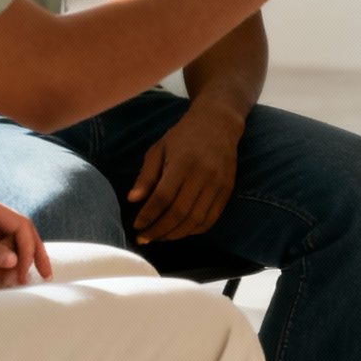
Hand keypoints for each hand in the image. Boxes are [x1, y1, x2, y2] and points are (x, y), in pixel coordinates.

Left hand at [0, 193, 51, 286]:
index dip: (29, 246)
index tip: (27, 269)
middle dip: (31, 253)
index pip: (18, 224)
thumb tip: (13, 260)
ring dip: (16, 262)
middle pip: (19, 232)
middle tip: (43, 276)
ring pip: (8, 244)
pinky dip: (1, 265)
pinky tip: (4, 278)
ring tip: (16, 282)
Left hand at [128, 103, 244, 243]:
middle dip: (159, 230)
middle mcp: (202, 175)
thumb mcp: (158, 149)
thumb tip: (132, 200)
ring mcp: (217, 184)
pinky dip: (194, 230)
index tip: (136, 226)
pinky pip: (211, 219)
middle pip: (179, 212)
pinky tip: (180, 231)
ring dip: (175, 234)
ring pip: (196, 220)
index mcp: (183, 163)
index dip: (148, 216)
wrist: (218, 123)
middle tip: (145, 238)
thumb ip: (146, 175)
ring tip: (160, 237)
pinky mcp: (227, 190)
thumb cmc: (183, 136)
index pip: (163, 197)